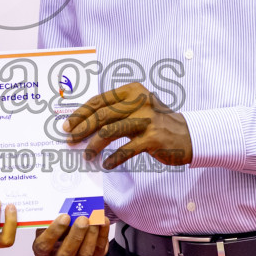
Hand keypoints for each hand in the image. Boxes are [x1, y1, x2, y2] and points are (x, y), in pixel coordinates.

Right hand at [31, 213, 108, 255]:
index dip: (54, 232)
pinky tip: (103, 222)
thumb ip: (54, 216)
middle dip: (75, 236)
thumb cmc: (59, 221)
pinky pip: (98, 251)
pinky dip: (102, 236)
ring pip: (84, 255)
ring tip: (95, 220)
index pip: (44, 245)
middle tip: (82, 219)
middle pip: (65, 255)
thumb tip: (67, 208)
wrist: (72, 225)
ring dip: (91, 236)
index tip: (64, 217)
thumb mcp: (51, 218)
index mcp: (42, 249)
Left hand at [64, 81, 191, 170]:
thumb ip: (116, 111)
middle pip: (102, 115)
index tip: (68, 124)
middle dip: (82, 128)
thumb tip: (84, 124)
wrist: (187, 135)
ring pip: (110, 132)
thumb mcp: (138, 107)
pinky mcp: (153, 139)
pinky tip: (106, 164)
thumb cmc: (156, 122)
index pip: (99, 100)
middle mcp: (139, 102)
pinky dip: (113, 159)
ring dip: (94, 145)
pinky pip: (126, 150)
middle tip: (70, 139)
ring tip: (86, 155)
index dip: (81, 113)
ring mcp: (147, 120)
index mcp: (132, 91)